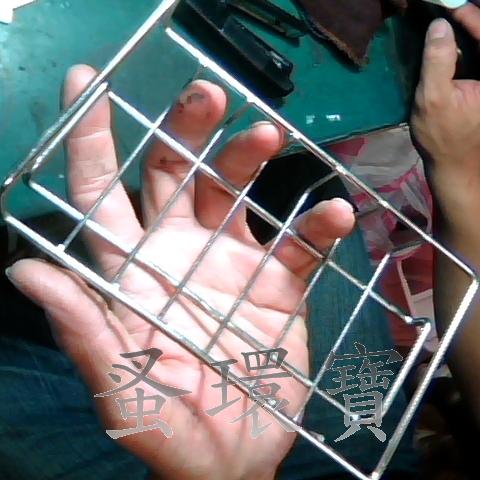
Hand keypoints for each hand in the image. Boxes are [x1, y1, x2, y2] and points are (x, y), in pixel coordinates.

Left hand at [6, 65, 354, 479]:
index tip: (88, 83)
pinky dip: (315, 229)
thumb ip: (82, 330)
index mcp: (132, 274)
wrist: (233, 461)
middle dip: (186, 131)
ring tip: (266, 136)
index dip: (93, 141)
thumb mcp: (120, 387)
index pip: (103, 196)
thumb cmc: (169, 428)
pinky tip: (333, 215)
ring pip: (236, 196)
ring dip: (247, 163)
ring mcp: (232, 266)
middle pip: (176, 176)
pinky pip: (298, 248)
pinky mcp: (279, 286)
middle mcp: (179, 255)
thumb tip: (23, 270)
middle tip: (206, 96)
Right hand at [411, 14, 479, 239]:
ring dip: (468, 31)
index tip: (443, 7)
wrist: (454, 164)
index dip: (466, 14)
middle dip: (468, 19)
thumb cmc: (442, 135)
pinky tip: (452, 42)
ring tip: (447, 21)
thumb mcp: (433, 98)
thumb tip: (439, 26)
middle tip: (445, 12)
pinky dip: (469, 44)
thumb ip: (437, 61)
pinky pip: (479, 55)